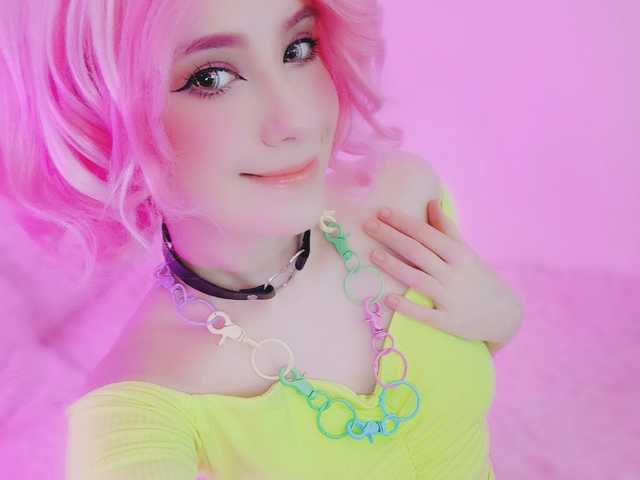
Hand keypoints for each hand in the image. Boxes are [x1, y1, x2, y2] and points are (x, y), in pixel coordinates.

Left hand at [362, 199, 522, 343]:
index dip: (403, 222)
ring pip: (418, 280)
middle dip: (391, 237)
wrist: (504, 314)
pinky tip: (388, 298)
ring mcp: (450, 298)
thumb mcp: (466, 251)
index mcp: (458, 254)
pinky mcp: (448, 321)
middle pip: (418, 252)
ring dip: (394, 266)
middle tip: (367, 225)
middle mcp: (454, 273)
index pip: (426, 233)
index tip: (382, 211)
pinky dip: (407, 307)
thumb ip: (447, 228)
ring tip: (373, 255)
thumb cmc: (478, 278)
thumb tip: (432, 202)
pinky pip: (425, 314)